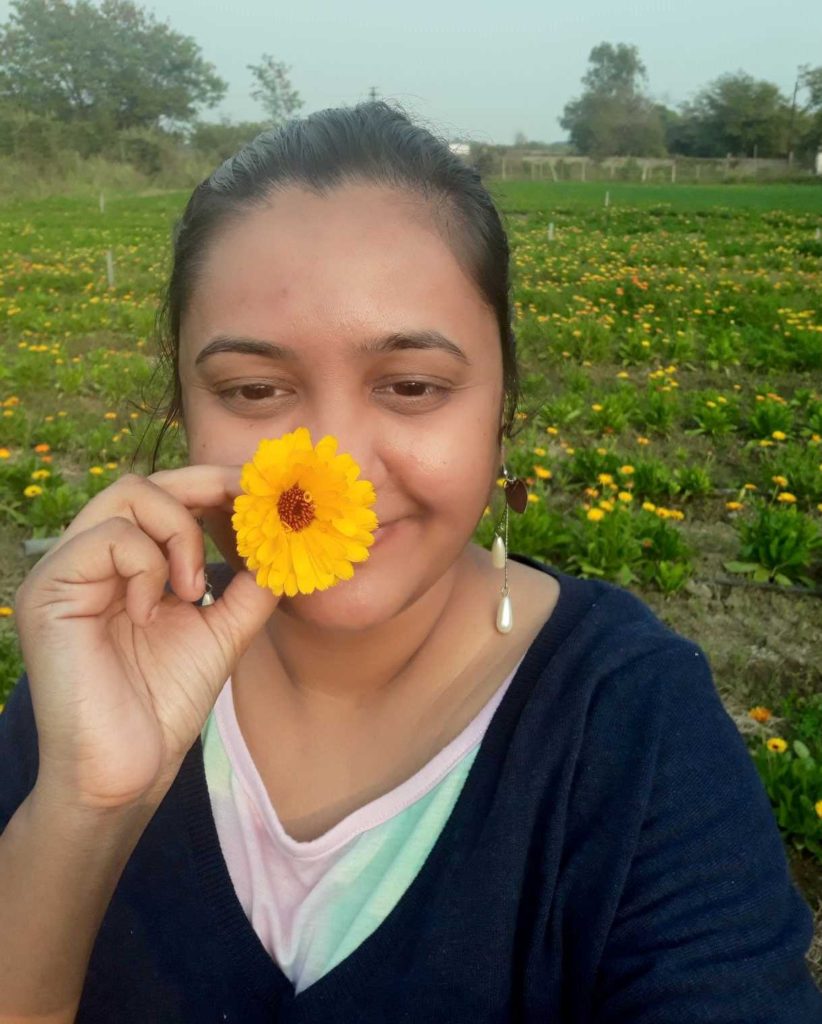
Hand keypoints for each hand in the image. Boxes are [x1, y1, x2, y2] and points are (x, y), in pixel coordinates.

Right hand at [13, 467, 278, 811]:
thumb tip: (282, 541)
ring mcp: (66, 570)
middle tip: (252, 506)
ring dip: (180, 533)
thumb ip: (247, 586)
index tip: (263, 491)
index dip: (214, 483)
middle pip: (144, 481)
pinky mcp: (50, 590)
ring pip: (128, 494)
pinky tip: (154, 612)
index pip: (164, 496)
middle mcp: (90, 558)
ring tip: (193, 591)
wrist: (125, 771)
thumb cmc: (164, 703)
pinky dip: (149, 567)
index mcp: (123, 565)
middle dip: (207, 484)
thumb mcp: (221, 631)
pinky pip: (111, 539)